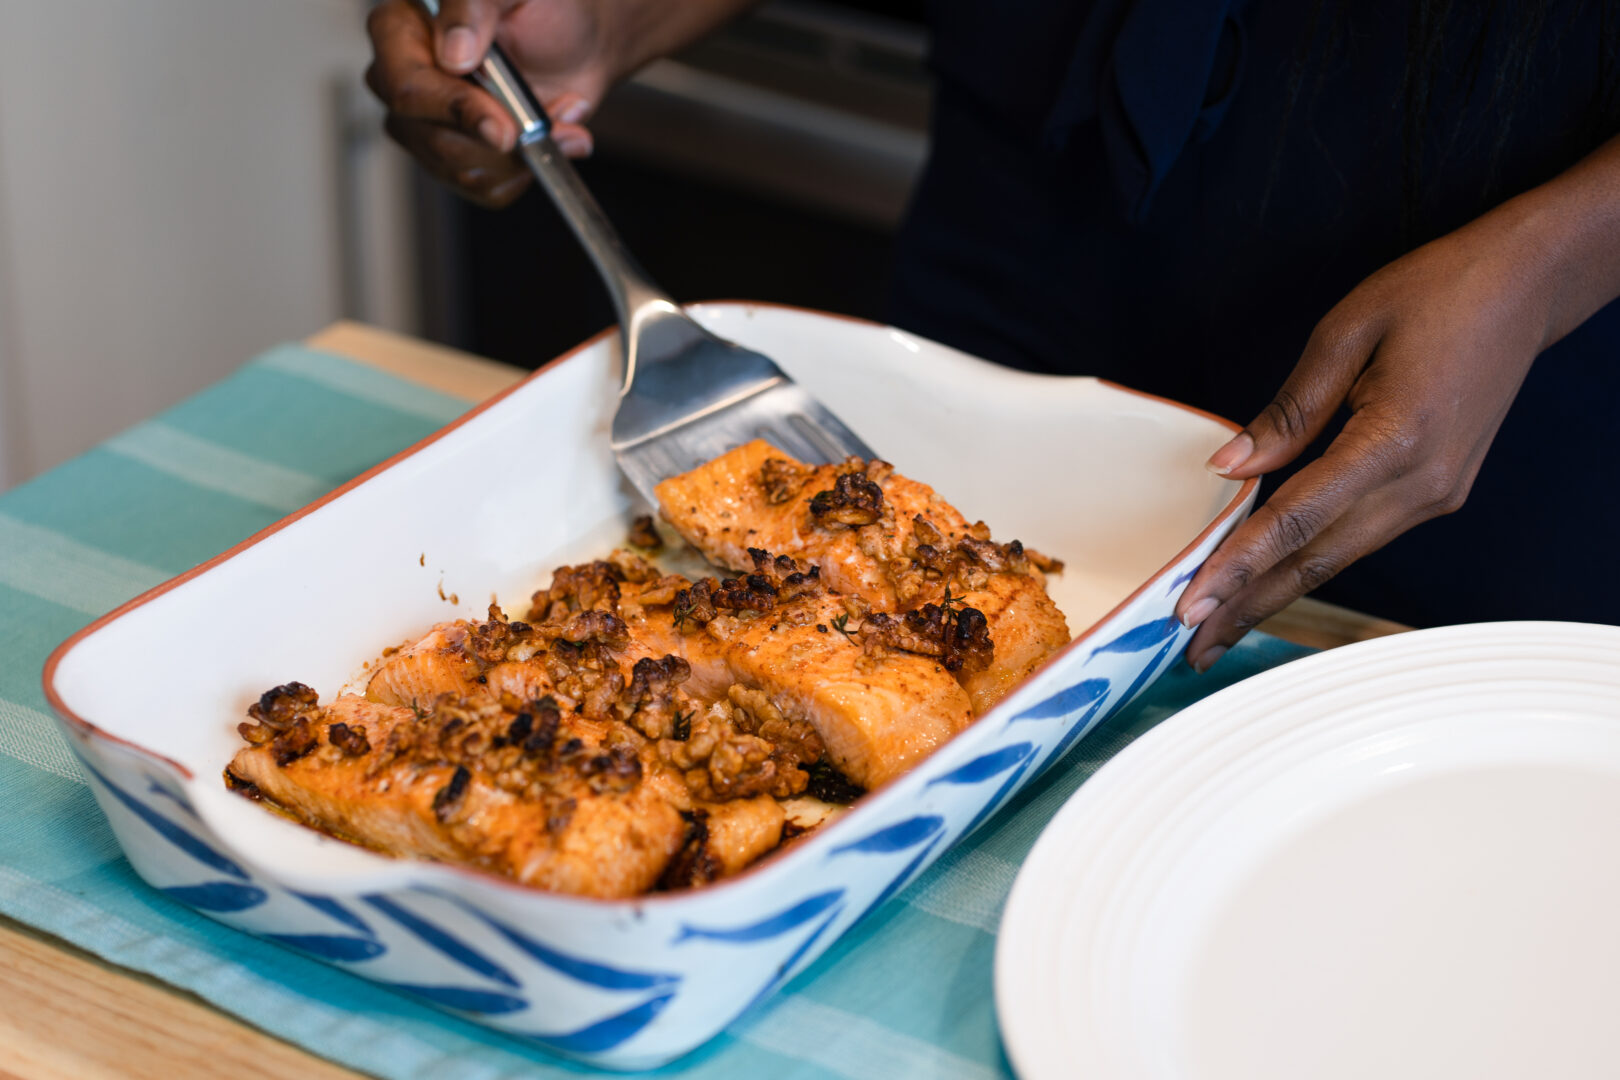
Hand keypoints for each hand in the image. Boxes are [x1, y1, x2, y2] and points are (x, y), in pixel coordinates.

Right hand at [365, 0, 610, 207]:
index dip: (454, 111)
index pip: (404, 83)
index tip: (502, 128)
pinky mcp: (457, 151)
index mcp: (403, 27)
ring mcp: (427, 120)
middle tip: (537, 128)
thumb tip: (453, 53)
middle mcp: (404, 75)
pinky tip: (543, 140)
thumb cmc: (545, 6)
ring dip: (516, 157)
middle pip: (424, 135)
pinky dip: (523, 173)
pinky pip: (480, 186)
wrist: (581, 41)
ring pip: (454, 167)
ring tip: (554, 121)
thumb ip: (475, 5)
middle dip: (492, 143)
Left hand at [1173, 212, 1554, 670]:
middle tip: (1190, 646)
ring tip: (1221, 627)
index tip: (1192, 602)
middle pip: (1317, 560)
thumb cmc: (1437, 293)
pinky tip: (1271, 579)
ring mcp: (1435, 495)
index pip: (1298, 518)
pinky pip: (1362, 538)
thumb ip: (1289, 410)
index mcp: (1394, 438)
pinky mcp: (1438, 494)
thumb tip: (1229, 468)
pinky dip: (1311, 563)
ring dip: (1276, 595)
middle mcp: (1420, 483)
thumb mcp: (1346, 331)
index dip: (1239, 565)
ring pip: (1339, 558)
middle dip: (1249, 606)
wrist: (1525, 289)